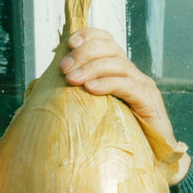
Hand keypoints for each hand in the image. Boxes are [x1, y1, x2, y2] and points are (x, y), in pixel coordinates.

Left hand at [59, 27, 189, 182]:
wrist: (151, 157)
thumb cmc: (116, 133)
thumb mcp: (91, 108)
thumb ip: (74, 94)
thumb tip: (41, 86)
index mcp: (116, 70)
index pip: (105, 40)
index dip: (88, 36)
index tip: (68, 43)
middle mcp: (131, 73)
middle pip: (108, 48)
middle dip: (83, 54)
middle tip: (63, 69)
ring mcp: (142, 85)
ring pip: (116, 64)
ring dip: (90, 68)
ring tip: (71, 79)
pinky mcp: (149, 100)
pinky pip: (128, 86)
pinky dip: (107, 84)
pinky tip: (91, 88)